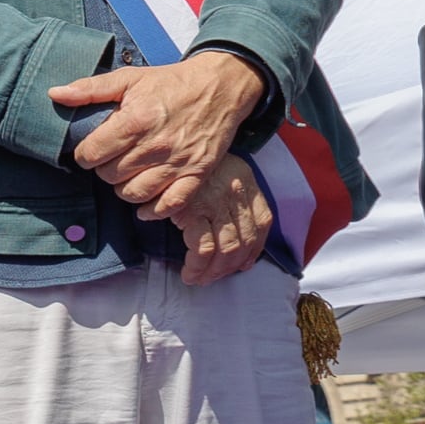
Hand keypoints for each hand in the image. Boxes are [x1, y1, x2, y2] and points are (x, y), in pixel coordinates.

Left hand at [50, 50, 263, 211]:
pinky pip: (170, 205)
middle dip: (105, 168)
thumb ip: (90, 88)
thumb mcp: (129, 78)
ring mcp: (178, 163)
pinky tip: (144, 202)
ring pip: (134, 194)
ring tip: (127, 174)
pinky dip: (153, 210)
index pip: (92, 154)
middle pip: (110, 176)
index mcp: (135, 121)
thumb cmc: (170, 82)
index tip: (92, 148)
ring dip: (124, 188)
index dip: (85, 153)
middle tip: (112, 158)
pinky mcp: (197, 174)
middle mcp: (156, 146)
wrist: (220, 86)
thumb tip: (55, 94)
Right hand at [165, 160, 273, 285]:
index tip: (244, 263)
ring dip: (213, 271)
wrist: (161, 145)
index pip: (263, 221)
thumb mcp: (214, 168)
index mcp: (245, 179)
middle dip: (230, 266)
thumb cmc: (182, 159)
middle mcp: (235, 191)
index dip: (256, 247)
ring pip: (226, 248)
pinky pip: (203, 248)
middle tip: (214, 277)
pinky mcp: (194, 210)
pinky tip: (189, 272)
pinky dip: (197, 265)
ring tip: (199, 278)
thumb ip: (226, 194)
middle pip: (245, 240)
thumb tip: (230, 236)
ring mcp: (215, 201)